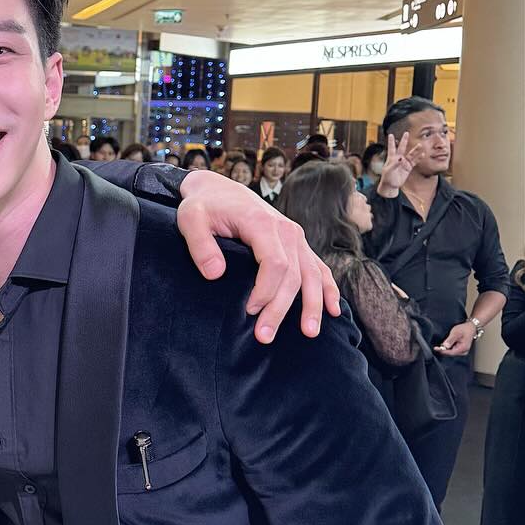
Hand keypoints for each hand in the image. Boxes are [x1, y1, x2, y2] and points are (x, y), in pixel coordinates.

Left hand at [177, 172, 340, 342]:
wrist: (217, 189)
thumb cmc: (203, 206)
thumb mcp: (190, 219)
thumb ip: (200, 245)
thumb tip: (215, 275)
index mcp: (262, 223)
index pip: (275, 263)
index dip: (266, 291)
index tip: (249, 311)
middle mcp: (286, 229)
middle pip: (294, 275)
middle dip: (281, 308)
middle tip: (264, 336)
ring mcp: (295, 236)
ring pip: (312, 274)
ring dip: (312, 304)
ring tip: (309, 332)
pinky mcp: (297, 243)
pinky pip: (319, 267)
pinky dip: (328, 288)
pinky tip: (333, 309)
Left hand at [376, 132, 419, 196]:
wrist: (391, 185)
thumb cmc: (387, 178)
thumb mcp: (389, 170)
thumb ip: (395, 164)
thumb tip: (401, 158)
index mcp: (391, 158)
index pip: (391, 148)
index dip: (391, 141)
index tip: (390, 134)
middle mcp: (398, 159)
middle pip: (402, 148)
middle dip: (404, 140)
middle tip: (406, 133)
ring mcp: (404, 163)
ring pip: (411, 154)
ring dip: (415, 150)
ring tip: (420, 145)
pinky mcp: (408, 168)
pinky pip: (415, 162)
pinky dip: (419, 158)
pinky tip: (423, 155)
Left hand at [435, 321, 476, 357]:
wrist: (470, 327)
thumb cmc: (464, 329)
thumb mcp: (456, 333)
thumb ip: (450, 340)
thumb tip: (445, 346)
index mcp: (463, 348)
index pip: (451, 352)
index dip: (442, 351)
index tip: (435, 349)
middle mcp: (464, 351)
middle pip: (451, 353)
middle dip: (443, 350)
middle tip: (436, 347)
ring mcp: (463, 351)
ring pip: (451, 352)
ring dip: (445, 349)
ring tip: (440, 346)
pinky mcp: (461, 349)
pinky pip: (453, 350)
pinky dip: (448, 348)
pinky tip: (445, 345)